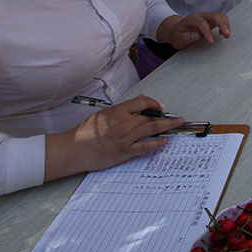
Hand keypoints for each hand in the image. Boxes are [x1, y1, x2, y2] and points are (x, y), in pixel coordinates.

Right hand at [46, 94, 181, 180]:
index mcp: (117, 111)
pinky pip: (144, 147)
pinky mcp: (124, 152)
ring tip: (176, 126)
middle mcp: (123, 123)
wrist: (74, 149)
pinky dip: (156, 144)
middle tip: (178, 119)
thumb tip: (140, 100)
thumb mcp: (104, 114)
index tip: (160, 108)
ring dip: (167, 127)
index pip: (142, 103)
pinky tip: (164, 141)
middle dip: (166, 117)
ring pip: (151, 130)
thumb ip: (123, 108)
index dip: (155, 104)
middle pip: (150, 117)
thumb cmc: (87, 132)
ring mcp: (124, 138)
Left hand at [163, 12, 230, 48]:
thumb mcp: (177, 39)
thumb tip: (197, 36)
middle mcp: (200, 16)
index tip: (211, 42)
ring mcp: (206, 17)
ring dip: (226, 24)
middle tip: (227, 35)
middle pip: (214, 15)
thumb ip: (185, 38)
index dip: (207, 31)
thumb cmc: (177, 35)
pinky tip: (224, 33)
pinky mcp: (211, 20)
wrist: (176, 30)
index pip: (202, 22)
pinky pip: (221, 19)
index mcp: (191, 19)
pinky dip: (225, 25)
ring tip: (227, 35)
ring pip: (220, 15)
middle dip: (222, 24)